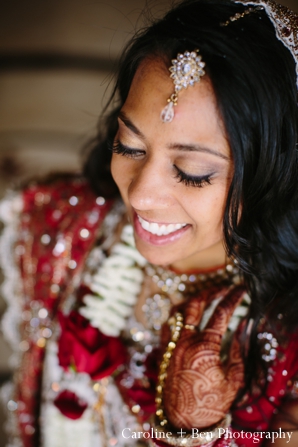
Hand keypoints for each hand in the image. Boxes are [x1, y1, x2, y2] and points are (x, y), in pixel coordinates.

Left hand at [162, 285, 244, 428]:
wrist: (182, 420)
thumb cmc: (211, 402)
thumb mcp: (234, 380)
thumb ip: (240, 350)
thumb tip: (243, 326)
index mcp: (204, 346)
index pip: (221, 313)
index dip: (232, 298)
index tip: (240, 289)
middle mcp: (184, 340)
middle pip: (195, 303)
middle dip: (210, 291)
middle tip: (222, 288)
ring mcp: (171, 343)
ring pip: (177, 310)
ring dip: (192, 299)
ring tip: (205, 297)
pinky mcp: (163, 349)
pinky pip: (167, 323)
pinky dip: (177, 313)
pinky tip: (186, 314)